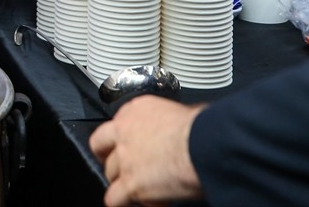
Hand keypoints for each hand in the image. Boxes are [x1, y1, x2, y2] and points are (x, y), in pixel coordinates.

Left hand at [90, 97, 204, 206]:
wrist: (205, 145)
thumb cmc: (202, 128)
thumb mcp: (183, 111)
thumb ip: (170, 120)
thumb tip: (183, 126)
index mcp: (137, 110)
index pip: (117, 124)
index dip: (122, 138)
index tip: (131, 145)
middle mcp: (124, 131)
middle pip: (103, 147)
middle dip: (112, 158)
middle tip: (123, 166)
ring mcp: (124, 158)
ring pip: (109, 173)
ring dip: (122, 181)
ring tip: (140, 187)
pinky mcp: (130, 183)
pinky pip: (114, 198)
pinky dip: (123, 201)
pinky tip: (143, 201)